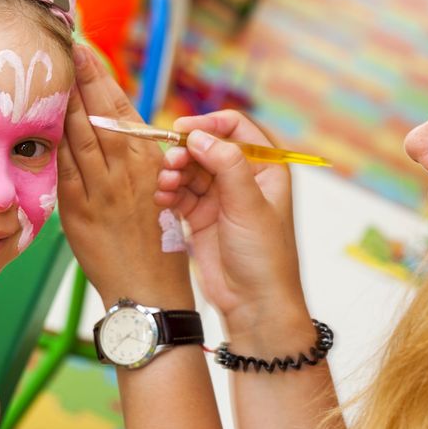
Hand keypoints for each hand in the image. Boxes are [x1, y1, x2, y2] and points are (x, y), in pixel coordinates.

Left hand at [58, 46, 193, 309]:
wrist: (149, 289)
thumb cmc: (157, 240)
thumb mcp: (160, 188)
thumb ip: (134, 156)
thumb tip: (108, 124)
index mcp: (150, 159)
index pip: (121, 106)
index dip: (99, 75)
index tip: (83, 48)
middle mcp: (126, 169)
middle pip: (97, 111)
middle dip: (78, 76)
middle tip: (60, 44)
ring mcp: (100, 189)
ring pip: (77, 134)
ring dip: (61, 100)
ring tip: (46, 70)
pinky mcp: (78, 210)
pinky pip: (62, 167)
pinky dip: (52, 141)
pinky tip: (38, 119)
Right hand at [154, 111, 311, 351]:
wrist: (254, 304)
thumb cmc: (265, 257)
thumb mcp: (249, 205)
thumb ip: (226, 164)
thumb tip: (200, 135)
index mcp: (266, 168)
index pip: (236, 128)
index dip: (209, 124)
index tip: (182, 130)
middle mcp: (243, 179)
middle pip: (206, 148)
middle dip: (185, 152)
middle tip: (169, 163)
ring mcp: (220, 198)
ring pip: (189, 170)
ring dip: (173, 172)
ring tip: (164, 186)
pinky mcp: (201, 217)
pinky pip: (179, 193)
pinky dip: (168, 192)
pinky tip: (161, 198)